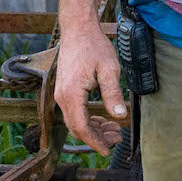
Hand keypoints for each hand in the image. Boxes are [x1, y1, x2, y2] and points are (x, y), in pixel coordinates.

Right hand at [55, 23, 126, 155]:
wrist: (78, 30)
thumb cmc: (93, 46)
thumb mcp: (109, 69)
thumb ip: (113, 94)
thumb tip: (120, 115)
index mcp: (71, 95)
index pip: (82, 128)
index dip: (95, 142)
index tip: (108, 150)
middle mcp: (62, 98)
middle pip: (77, 128)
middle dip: (97, 137)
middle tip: (117, 139)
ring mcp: (61, 94)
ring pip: (76, 121)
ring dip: (94, 128)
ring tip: (114, 131)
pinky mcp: (65, 91)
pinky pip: (75, 111)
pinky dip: (88, 118)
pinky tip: (103, 119)